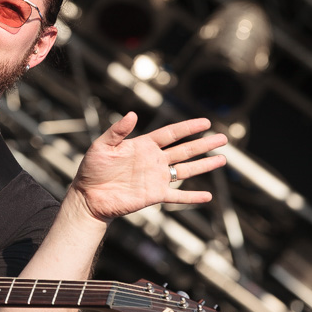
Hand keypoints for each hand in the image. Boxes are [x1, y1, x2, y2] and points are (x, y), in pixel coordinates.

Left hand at [71, 112, 226, 220]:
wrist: (88, 196)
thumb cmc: (92, 169)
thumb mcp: (101, 146)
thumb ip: (117, 131)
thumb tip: (132, 114)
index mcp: (143, 146)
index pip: (171, 134)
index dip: (188, 128)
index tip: (206, 122)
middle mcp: (153, 160)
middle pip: (184, 150)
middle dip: (203, 144)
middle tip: (223, 138)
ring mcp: (155, 178)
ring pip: (185, 170)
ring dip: (203, 165)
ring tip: (222, 159)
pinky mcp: (154, 195)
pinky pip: (177, 196)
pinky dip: (192, 196)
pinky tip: (208, 197)